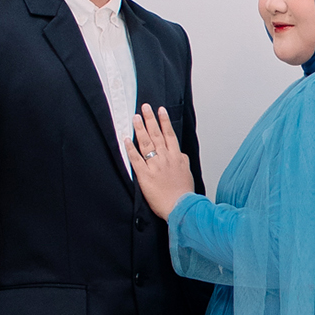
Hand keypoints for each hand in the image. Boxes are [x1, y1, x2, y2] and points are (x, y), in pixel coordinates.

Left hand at [130, 103, 194, 219]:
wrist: (182, 207)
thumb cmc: (184, 193)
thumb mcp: (187, 173)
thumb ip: (182, 161)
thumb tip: (180, 154)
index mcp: (176, 157)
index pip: (169, 135)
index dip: (164, 121)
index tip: (161, 110)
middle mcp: (166, 158)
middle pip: (157, 135)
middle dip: (150, 119)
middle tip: (145, 107)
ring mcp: (155, 166)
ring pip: (147, 143)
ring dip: (140, 129)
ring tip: (135, 118)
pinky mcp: (145, 176)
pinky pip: (136, 159)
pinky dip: (131, 148)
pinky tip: (126, 139)